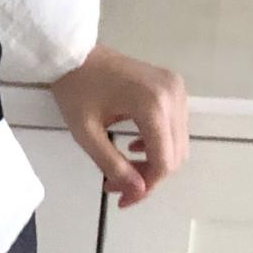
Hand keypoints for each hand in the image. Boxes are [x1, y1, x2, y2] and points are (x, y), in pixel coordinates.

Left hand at [49, 45, 187, 207]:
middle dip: (149, 177)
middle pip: (175, 154)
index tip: (122, 199)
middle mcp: (172, 96)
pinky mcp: (173, 86)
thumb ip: (113, 164)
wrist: (74, 53)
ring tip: (122, 169)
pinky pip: (175, 126)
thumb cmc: (75, 89)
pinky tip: (133, 146)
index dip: (146, 186)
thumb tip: (137, 193)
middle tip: (118, 186)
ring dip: (154, 162)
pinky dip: (158, 143)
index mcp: (152, 105)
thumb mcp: (87, 133)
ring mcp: (176, 88)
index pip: (164, 160)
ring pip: (178, 143)